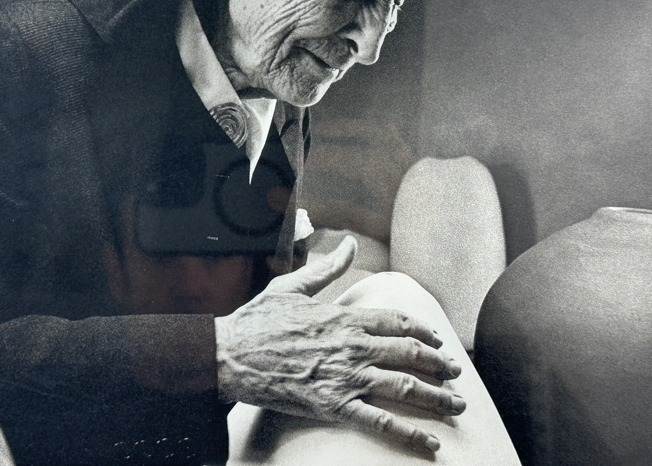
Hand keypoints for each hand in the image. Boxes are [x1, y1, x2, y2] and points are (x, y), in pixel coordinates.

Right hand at [215, 237, 464, 452]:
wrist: (229, 354)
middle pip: (410, 354)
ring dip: (437, 397)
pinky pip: (379, 423)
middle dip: (440, 364)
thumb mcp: (292, 285)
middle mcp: (352, 346)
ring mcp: (345, 377)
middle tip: (456, 372)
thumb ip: (326, 266)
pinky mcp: (333, 405)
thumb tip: (348, 242)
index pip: (398, 322)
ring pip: (404, 387)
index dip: (423, 331)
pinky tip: (431, 444)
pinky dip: (409, 434)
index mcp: (344, 317)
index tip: (437, 340)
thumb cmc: (258, 319)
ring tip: (457, 404)